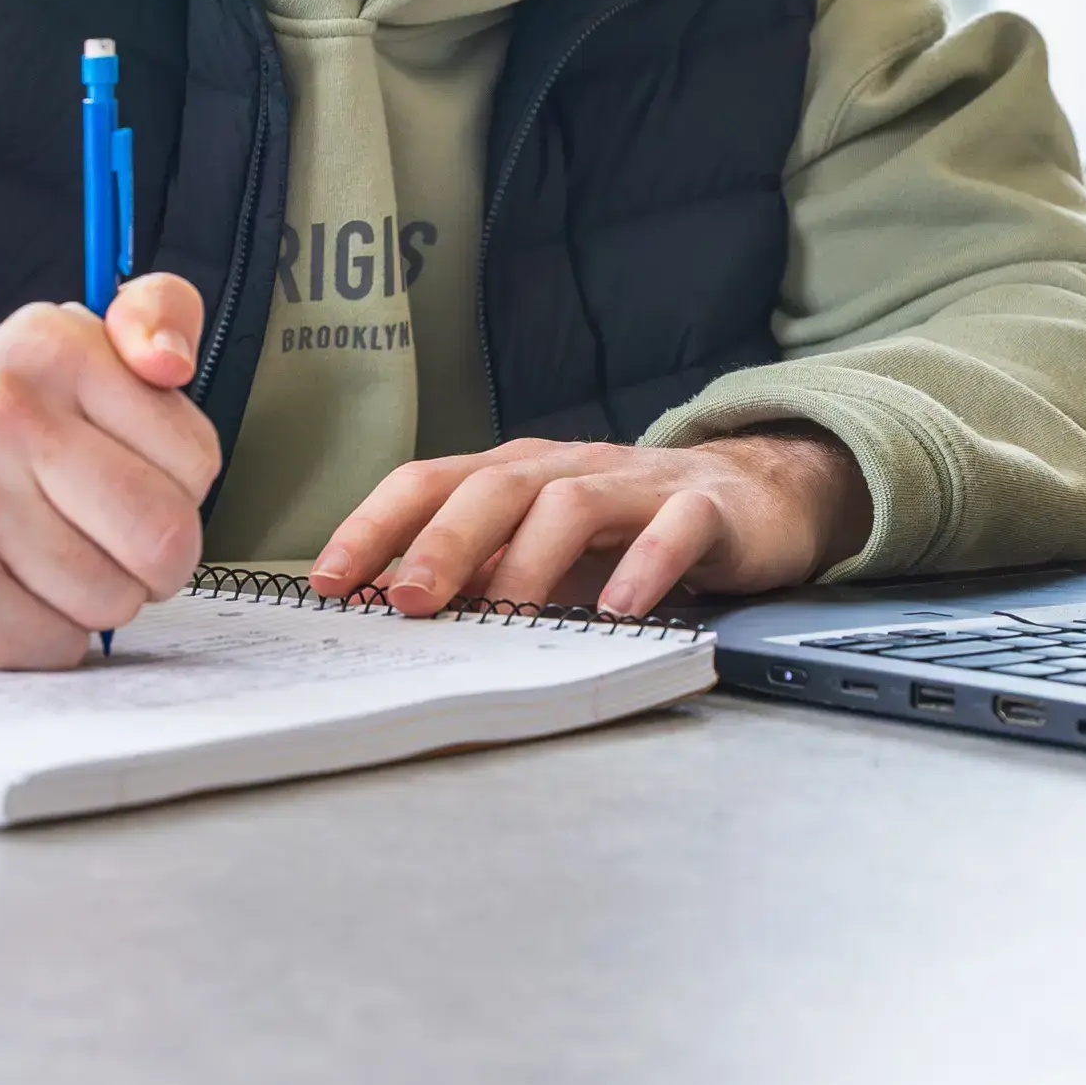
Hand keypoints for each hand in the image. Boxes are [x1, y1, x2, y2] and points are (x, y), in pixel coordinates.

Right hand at [0, 277, 218, 666]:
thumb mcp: (63, 348)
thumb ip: (154, 317)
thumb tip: (170, 356)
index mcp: (49, 343)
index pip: (196, 460)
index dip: (173, 489)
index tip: (117, 476)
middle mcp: (0, 409)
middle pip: (165, 538)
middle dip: (149, 562)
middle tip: (96, 543)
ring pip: (114, 600)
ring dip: (89, 603)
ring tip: (34, 564)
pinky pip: (56, 646)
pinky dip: (41, 640)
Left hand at [306, 424, 862, 620]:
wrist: (757, 495)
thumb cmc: (631, 529)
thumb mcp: (544, 548)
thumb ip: (479, 571)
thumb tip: (388, 614)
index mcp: (517, 473)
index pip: (429, 482)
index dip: (375, 526)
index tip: (328, 580)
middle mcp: (568, 468)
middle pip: (493, 488)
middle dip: (441, 545)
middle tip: (404, 602)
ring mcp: (637, 484)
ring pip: (571, 505)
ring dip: (529, 562)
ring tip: (503, 616)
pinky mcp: (704, 509)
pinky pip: (672, 532)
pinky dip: (644, 568)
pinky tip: (619, 609)